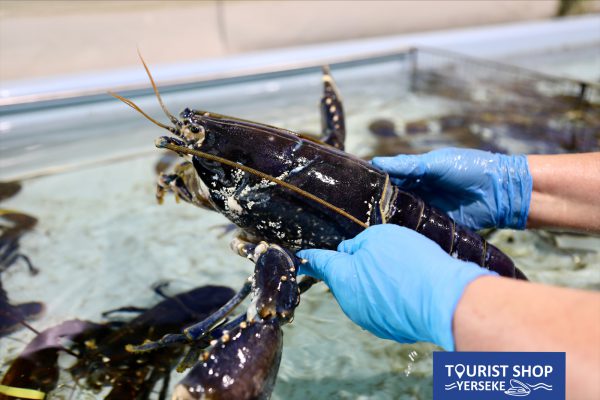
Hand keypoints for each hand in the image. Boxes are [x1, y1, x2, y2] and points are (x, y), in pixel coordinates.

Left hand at [297, 224, 494, 350]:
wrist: (443, 301)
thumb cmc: (408, 264)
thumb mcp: (378, 237)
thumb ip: (357, 244)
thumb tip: (350, 253)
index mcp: (341, 277)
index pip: (319, 263)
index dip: (310, 257)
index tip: (301, 257)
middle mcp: (350, 303)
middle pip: (346, 278)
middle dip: (357, 267)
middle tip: (380, 255)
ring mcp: (370, 319)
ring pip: (367, 294)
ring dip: (377, 282)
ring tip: (403, 271)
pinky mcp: (390, 328)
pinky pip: (385, 307)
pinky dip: (393, 297)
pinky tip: (411, 288)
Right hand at [371, 148, 531, 229]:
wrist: (501, 192)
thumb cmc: (470, 169)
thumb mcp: (438, 163)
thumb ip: (409, 164)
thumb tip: (377, 161)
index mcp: (418, 173)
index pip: (390, 177)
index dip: (374, 181)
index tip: (354, 186)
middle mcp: (419, 191)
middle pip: (393, 198)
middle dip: (378, 203)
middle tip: (358, 210)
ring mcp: (428, 209)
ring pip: (403, 215)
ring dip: (391, 219)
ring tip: (369, 224)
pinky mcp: (437, 225)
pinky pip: (418, 229)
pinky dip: (407, 232)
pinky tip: (392, 235)